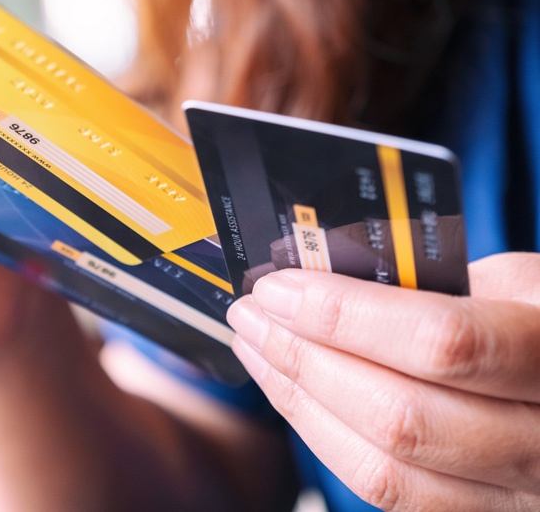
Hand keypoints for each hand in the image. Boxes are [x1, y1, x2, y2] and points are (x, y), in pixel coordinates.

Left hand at [226, 252, 539, 510]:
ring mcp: (519, 493)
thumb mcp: (516, 279)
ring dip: (300, 402)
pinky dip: (327, 439)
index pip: (441, 343)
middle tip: (252, 315)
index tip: (280, 288)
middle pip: (399, 417)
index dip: (344, 316)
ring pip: (386, 469)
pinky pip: (390, 492)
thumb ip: (430, 279)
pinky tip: (295, 395)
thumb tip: (324, 274)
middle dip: (303, 359)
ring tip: (257, 349)